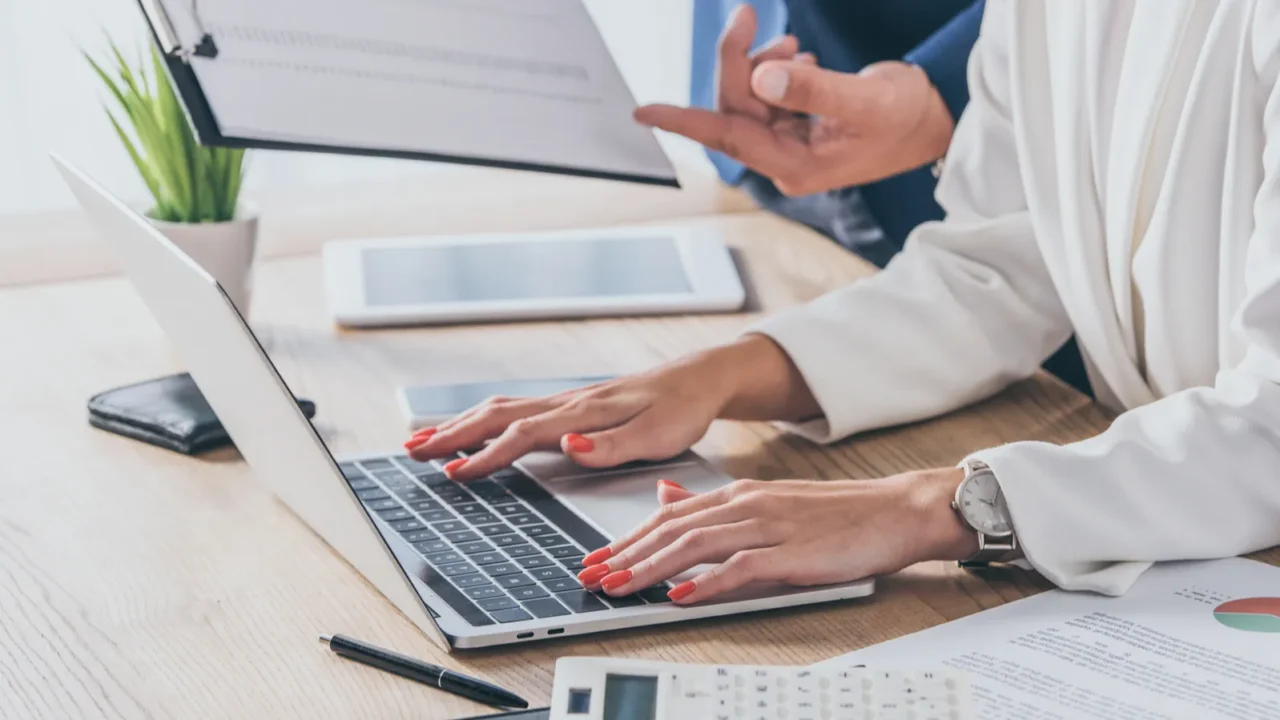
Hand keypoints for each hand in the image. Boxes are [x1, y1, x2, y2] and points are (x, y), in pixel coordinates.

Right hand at [403, 336, 818, 481]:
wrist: (699, 379)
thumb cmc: (682, 410)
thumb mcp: (659, 434)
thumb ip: (614, 444)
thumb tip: (569, 446)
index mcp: (584, 412)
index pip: (524, 433)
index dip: (487, 455)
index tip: (455, 473)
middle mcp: (568, 403)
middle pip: (498, 415)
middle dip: (452, 434)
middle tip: (412, 452)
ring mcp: (566, 401)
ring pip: (501, 409)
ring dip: (459, 425)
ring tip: (423, 441)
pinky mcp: (569, 405)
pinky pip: (515, 409)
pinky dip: (482, 419)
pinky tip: (469, 429)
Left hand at [576, 469, 976, 603]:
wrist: (897, 510)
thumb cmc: (836, 515)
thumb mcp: (767, 501)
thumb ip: (715, 505)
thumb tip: (667, 499)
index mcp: (738, 494)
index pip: (668, 515)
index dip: (626, 537)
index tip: (595, 558)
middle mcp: (747, 504)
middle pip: (672, 529)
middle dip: (625, 554)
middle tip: (591, 576)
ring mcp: (770, 526)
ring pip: (696, 545)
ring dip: (652, 568)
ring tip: (621, 587)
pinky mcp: (793, 552)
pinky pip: (741, 567)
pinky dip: (707, 582)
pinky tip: (682, 595)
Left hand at [634, 5, 953, 195]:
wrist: (938, 122)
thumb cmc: (907, 118)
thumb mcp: (864, 99)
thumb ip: (811, 90)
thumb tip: (761, 78)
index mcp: (795, 166)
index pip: (726, 138)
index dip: (683, 121)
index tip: (642, 111)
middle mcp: (785, 161)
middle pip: (736, 108)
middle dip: (738, 62)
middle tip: (747, 15)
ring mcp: (790, 146)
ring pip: (750, 98)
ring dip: (759, 65)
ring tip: (793, 48)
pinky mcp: (797, 130)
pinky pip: (767, 97)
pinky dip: (775, 72)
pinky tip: (799, 61)